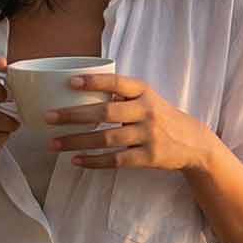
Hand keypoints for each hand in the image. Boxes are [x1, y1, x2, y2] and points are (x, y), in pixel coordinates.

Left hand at [46, 73, 217, 172]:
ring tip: (53, 143)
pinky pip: (116, 160)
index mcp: (144, 92)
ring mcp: (149, 135)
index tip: (69, 83)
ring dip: (77, 141)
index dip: (94, 82)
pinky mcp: (149, 157)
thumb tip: (78, 91)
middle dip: (74, 115)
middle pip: (106, 112)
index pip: (117, 83)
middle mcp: (147, 111)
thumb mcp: (147, 99)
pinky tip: (76, 161)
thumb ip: (121, 95)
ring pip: (107, 139)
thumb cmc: (161, 117)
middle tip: (48, 117)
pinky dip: (94, 161)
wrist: (194, 143)